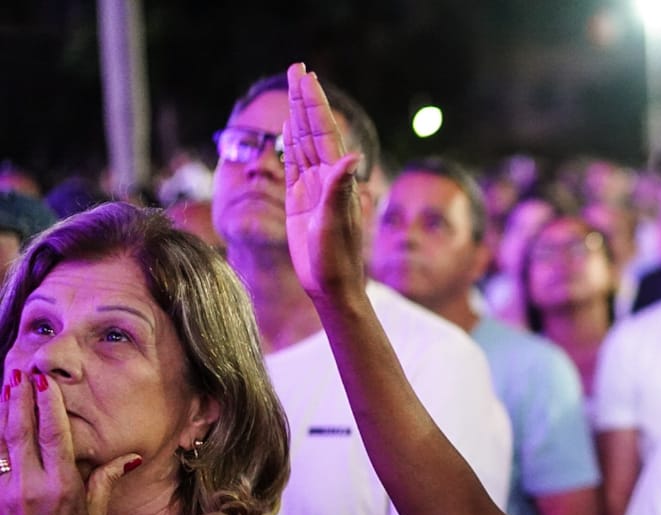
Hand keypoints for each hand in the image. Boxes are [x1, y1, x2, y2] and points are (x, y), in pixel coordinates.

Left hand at [0, 371, 135, 514]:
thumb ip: (106, 481)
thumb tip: (130, 458)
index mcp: (63, 488)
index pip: (54, 434)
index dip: (47, 404)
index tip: (44, 382)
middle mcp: (31, 488)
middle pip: (20, 431)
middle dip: (18, 400)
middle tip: (19, 374)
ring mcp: (4, 496)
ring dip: (0, 415)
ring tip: (3, 390)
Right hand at [282, 62, 364, 306]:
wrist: (331, 285)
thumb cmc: (336, 259)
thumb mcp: (337, 223)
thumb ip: (340, 189)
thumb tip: (353, 156)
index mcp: (336, 178)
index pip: (324, 131)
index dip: (314, 103)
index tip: (306, 76)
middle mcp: (326, 178)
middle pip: (314, 129)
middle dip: (305, 98)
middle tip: (297, 67)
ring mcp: (312, 188)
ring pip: (304, 142)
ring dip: (298, 114)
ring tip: (293, 87)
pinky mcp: (300, 201)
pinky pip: (295, 164)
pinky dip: (293, 143)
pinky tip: (290, 128)